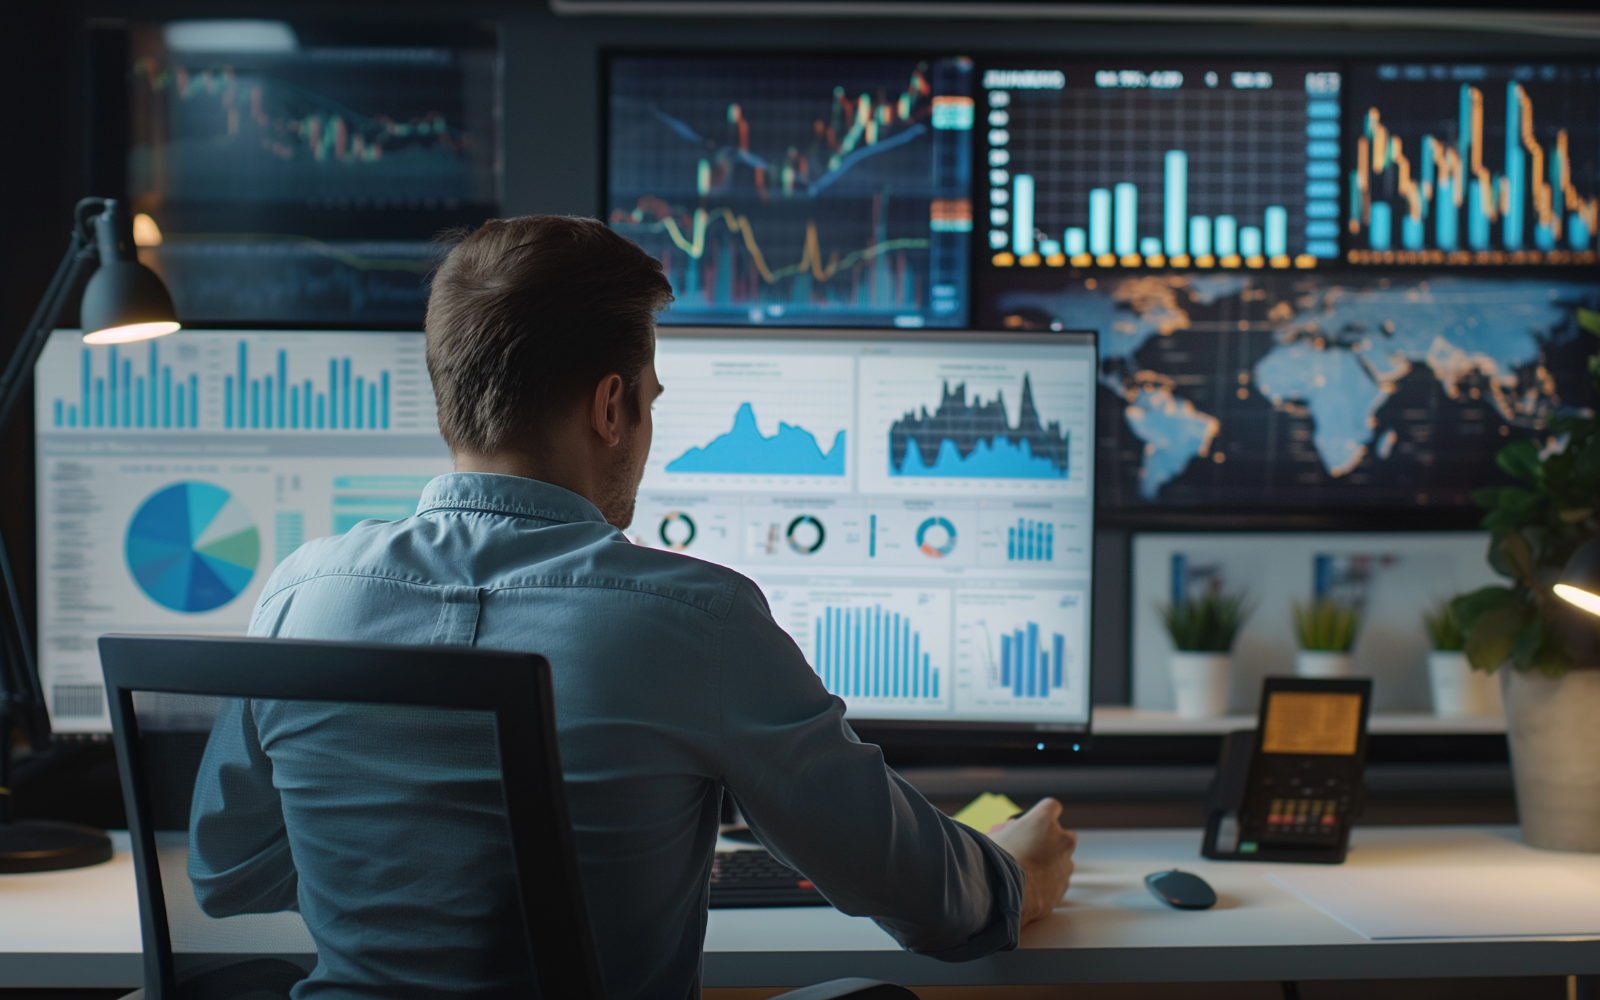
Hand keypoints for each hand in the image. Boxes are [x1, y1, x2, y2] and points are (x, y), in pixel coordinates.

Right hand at [987, 797, 1075, 924]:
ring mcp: (1065, 865)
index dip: (1042, 814)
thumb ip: (1008, 832)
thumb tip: (1008, 833)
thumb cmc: (992, 862)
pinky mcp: (1062, 887)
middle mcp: (1060, 840)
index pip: (1051, 806)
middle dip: (1051, 841)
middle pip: (1064, 835)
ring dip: (1050, 864)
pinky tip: (1030, 887)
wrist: (1000, 896)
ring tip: (1027, 873)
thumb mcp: (993, 837)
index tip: (1032, 823)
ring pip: (1063, 860)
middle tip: (1030, 849)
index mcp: (1043, 821)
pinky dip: (1048, 883)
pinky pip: (1058, 881)